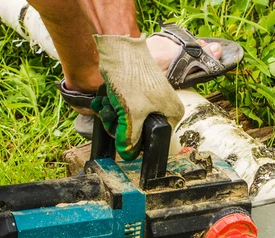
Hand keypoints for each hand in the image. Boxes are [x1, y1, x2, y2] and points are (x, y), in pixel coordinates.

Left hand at [91, 35, 184, 160]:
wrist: (119, 47)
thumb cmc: (132, 75)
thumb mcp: (132, 112)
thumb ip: (130, 138)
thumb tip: (128, 154)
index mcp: (172, 114)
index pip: (154, 140)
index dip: (135, 142)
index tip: (120, 134)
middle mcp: (163, 108)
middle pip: (139, 131)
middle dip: (119, 126)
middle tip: (110, 117)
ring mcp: (149, 100)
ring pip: (128, 120)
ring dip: (112, 116)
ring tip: (105, 105)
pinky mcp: (136, 93)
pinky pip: (123, 108)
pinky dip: (111, 106)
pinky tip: (102, 101)